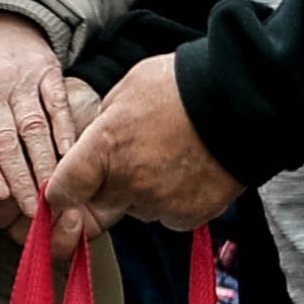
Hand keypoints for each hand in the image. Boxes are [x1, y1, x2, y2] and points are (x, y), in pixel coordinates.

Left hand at [0, 15, 95, 228]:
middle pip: (5, 139)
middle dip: (20, 179)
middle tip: (32, 210)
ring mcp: (19, 77)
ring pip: (34, 127)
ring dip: (45, 164)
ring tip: (51, 193)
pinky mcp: (47, 70)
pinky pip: (57, 105)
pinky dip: (65, 132)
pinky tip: (68, 156)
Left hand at [46, 52, 242, 244]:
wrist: (242, 100)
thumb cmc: (182, 86)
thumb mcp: (127, 89)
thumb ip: (103, 123)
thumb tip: (93, 142)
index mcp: (105, 147)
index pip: (63, 188)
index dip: (61, 190)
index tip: (65, 188)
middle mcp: (128, 182)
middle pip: (101, 200)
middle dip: (110, 183)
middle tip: (137, 153)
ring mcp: (159, 203)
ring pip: (137, 208)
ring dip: (144, 191)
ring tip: (171, 154)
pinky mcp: (188, 216)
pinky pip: (169, 215)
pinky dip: (175, 199)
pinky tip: (189, 171)